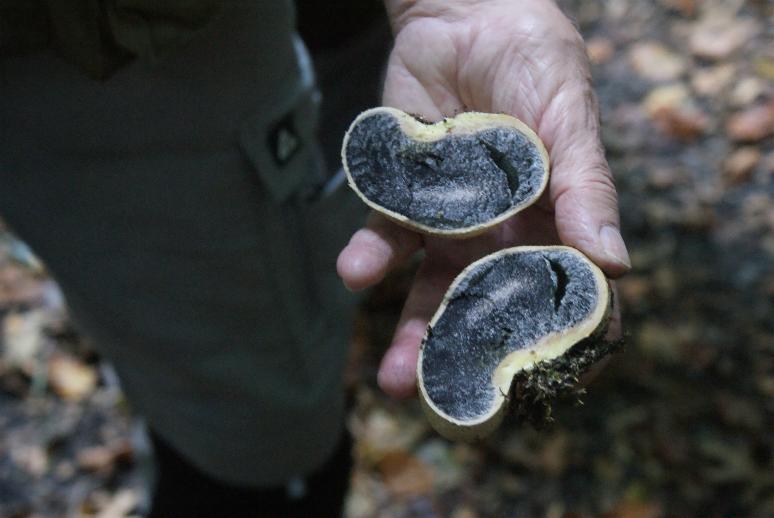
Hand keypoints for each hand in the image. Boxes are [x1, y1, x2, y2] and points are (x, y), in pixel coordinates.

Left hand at [337, 0, 629, 397]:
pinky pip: (384, 234)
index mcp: (549, 224)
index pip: (555, 295)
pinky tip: (357, 275)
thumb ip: (588, 191)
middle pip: (484, 308)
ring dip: (410, 332)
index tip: (544, 382)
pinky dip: (369, 256)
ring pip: (429, 288)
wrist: (468, 16)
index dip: (553, 340)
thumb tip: (616, 265)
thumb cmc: (536, 64)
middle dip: (465, 356)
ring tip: (392, 378)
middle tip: (445, 402)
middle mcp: (497, 232)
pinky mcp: (401, 194)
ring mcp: (447, 217)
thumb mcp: (569, 122)